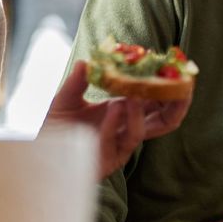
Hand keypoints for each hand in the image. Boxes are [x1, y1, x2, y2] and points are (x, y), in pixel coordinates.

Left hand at [45, 61, 191, 178]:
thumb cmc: (56, 126)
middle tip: (183, 84)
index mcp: (124, 111)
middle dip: (177, 104)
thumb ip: (78, 81)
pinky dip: (118, 123)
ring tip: (136, 93)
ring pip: (143, 131)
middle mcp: (126, 128)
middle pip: (164, 120)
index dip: (169, 86)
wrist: (39, 152)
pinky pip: (119, 142)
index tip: (175, 68)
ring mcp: (119, 145)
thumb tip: (88, 61)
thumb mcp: (65, 98)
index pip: (156, 100)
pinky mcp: (109, 160)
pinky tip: (114, 106)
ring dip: (141, 110)